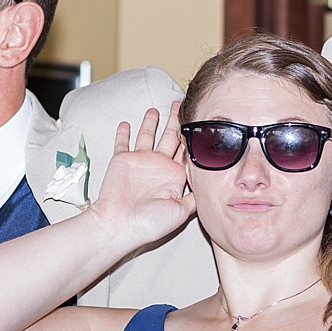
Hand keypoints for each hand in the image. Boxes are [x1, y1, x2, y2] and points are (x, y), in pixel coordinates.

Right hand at [88, 102, 195, 246]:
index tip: (200, 121)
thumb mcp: (182, 210)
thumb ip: (196, 195)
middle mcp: (159, 167)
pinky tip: (126, 123)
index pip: (187, 151)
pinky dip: (123, 133)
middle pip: (170, 137)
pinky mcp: (122, 160)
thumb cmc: (149, 223)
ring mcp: (140, 162)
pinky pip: (122, 143)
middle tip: (180, 105)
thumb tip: (212, 185)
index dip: (193, 137)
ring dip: (151, 122)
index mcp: (174, 176)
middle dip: (175, 121)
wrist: (119, 226)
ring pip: (147, 135)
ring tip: (156, 109)